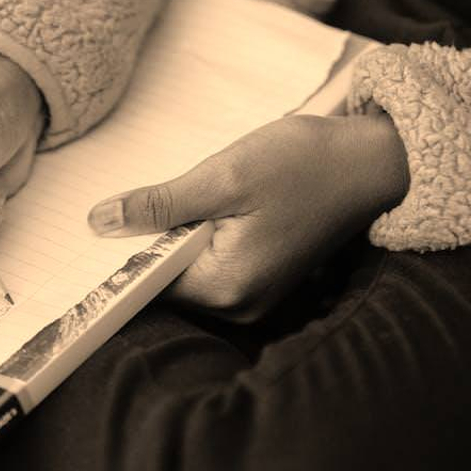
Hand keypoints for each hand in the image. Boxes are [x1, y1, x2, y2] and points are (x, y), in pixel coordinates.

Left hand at [87, 113, 407, 321]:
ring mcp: (256, 297)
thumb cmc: (305, 164)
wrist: (371, 163)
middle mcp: (240, 306)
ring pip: (190, 270)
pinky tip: (224, 205)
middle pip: (168, 280)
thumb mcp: (223, 175)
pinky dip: (207, 237)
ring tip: (208, 195)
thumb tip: (99, 223)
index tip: (111, 220)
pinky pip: (216, 265)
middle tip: (170, 192)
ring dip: (183, 235)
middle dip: (157, 239)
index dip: (125, 251)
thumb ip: (159, 205)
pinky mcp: (266, 280)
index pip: (148, 283)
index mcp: (226, 287)